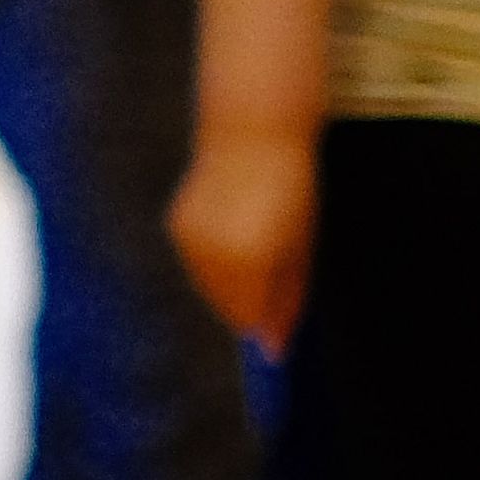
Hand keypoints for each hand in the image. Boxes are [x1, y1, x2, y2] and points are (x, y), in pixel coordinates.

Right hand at [171, 125, 316, 349]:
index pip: (248, 319)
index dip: (268, 318)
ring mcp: (189, 242)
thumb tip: (272, 349)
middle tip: (275, 263)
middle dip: (250, 301)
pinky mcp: (179, 225)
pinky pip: (198, 262)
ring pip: (209, 287)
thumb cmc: (290, 187)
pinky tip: (236, 229)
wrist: (252, 131)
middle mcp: (210, 258)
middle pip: (226, 307)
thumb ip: (286, 299)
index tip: (281, 308)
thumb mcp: (301, 244)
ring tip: (256, 240)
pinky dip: (217, 258)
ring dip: (233, 280)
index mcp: (247, 264)